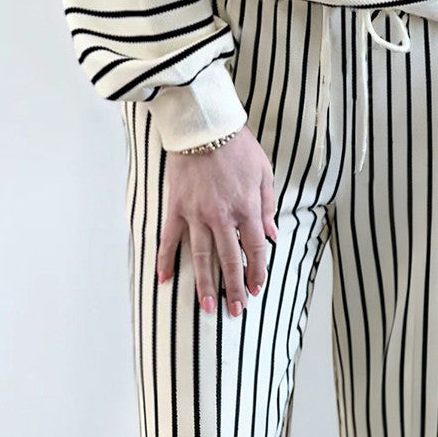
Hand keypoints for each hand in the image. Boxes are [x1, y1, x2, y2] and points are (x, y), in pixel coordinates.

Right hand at [156, 125, 277, 316]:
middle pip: (230, 261)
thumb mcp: (264, 173)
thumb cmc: (237, 146)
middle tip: (235, 311)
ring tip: (207, 307)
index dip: (257, 271)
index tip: (256, 288)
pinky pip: (170, 238)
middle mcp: (223, 217)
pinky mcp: (177, 207)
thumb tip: (273, 235)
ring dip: (205, 284)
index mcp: (247, 209)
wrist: (204, 125)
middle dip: (234, 289)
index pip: (255, 250)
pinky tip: (164, 279)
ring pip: (202, 257)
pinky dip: (166, 259)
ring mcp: (197, 214)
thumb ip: (268, 207)